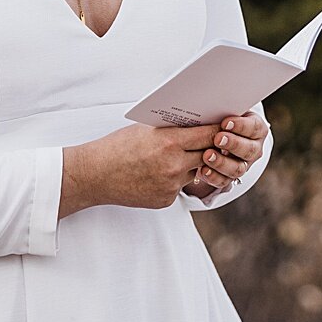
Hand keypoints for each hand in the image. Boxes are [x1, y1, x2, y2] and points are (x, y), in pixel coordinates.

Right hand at [61, 122, 222, 215]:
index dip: (219, 130)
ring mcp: (171, 185)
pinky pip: (179, 187)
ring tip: (178, 156)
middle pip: (207, 154)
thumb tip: (197, 122)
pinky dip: (174, 179)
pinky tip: (159, 173)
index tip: (227, 125)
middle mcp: (174, 165)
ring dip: (191, 164)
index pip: (208, 134)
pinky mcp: (166, 200)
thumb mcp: (146, 129)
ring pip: (194, 172)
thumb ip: (173, 129)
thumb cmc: (118, 146)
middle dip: (210, 147)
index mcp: (170, 142)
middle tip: (215, 140)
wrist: (95, 175)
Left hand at [186, 113, 268, 195]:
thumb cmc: (222, 117)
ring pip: (237, 169)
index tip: (226, 122)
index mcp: (257, 129)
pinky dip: (213, 177)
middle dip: (233, 144)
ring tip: (207, 155)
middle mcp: (254, 149)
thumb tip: (210, 103)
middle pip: (249, 150)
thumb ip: (223, 110)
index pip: (254, 128)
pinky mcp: (230, 177)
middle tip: (217, 138)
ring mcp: (243, 164)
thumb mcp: (226, 111)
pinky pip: (224, 181)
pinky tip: (203, 170)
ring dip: (222, 162)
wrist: (218, 134)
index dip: (241, 126)